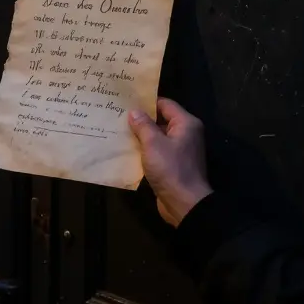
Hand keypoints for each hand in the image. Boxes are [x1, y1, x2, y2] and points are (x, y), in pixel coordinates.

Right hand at [128, 98, 212, 227]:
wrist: (184, 203)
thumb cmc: (170, 168)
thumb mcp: (153, 143)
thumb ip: (143, 125)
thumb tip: (134, 111)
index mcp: (186, 124)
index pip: (165, 104)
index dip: (146, 102)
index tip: (126, 101)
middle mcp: (185, 134)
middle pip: (160, 120)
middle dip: (140, 119)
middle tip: (117, 114)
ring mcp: (178, 150)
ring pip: (156, 137)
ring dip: (140, 135)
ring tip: (117, 130)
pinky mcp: (171, 164)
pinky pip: (155, 151)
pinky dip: (143, 149)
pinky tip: (125, 149)